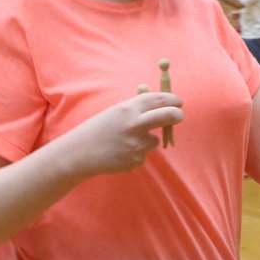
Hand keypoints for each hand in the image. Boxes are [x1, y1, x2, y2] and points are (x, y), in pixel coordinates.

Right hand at [57, 92, 183, 178]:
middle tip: (180, 115)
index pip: (158, 99)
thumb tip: (162, 102)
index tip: (178, 102)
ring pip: (155, 141)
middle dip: (177, 115)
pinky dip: (136, 153)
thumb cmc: (98, 129)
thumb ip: (137, 108)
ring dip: (147, 140)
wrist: (80, 153)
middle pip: (168, 116)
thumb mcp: (115, 112)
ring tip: (125, 141)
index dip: (172, 100)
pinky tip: (120, 152)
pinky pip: (143, 154)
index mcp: (128, 108)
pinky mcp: (136, 160)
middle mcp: (134, 124)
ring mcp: (136, 144)